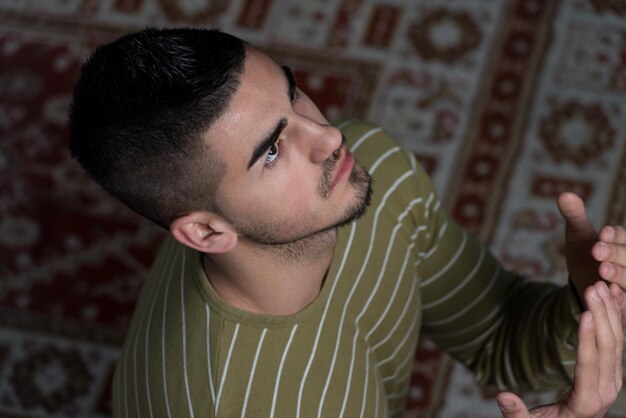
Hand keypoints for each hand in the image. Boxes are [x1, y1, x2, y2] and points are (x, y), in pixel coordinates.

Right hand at [496, 281, 623, 416]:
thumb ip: (516, 415)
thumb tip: (502, 397)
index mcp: (587, 404)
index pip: (589, 367)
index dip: (587, 340)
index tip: (585, 314)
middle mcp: (606, 391)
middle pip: (608, 350)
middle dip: (601, 316)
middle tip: (592, 287)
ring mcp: (612, 381)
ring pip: (617, 343)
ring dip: (610, 313)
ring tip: (600, 286)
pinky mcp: (611, 373)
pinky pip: (617, 342)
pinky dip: (614, 318)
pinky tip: (610, 297)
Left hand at [557, 192, 625, 322]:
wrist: (583, 282)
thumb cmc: (584, 254)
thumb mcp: (577, 234)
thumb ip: (574, 215)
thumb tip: (564, 194)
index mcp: (621, 241)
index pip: (622, 235)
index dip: (614, 235)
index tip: (601, 233)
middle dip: (615, 252)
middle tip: (597, 250)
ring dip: (619, 274)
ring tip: (602, 269)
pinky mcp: (624, 299)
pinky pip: (625, 299)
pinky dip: (618, 297)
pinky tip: (608, 292)